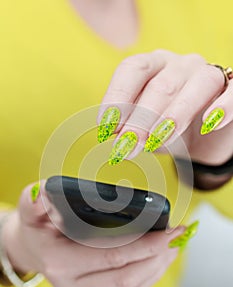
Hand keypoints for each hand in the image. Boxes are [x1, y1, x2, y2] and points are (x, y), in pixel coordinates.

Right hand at [1, 182, 183, 286]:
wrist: (32, 251)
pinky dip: (148, 278)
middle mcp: (73, 285)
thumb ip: (35, 199)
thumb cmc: (36, 227)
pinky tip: (159, 261)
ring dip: (157, 268)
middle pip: (127, 277)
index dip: (144, 245)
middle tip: (177, 237)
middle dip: (158, 257)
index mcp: (61, 262)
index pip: (111, 256)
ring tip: (173, 247)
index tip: (169, 231)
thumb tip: (46, 191)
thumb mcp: (30, 209)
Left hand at [97, 50, 232, 164]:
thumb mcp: (145, 131)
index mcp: (153, 66)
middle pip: (161, 84)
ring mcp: (208, 74)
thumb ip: (130, 131)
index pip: (132, 69)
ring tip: (157, 139)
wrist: (202, 139)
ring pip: (198, 84)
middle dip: (140, 119)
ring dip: (175, 114)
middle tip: (126, 146)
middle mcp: (180, 65)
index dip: (117, 96)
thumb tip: (113, 141)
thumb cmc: (168, 129)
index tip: (106, 126)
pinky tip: (209, 124)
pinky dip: (223, 107)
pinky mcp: (232, 90)